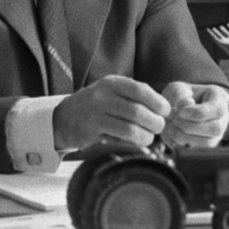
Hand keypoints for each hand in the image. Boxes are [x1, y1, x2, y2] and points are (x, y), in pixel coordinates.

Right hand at [53, 75, 171, 150]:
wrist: (63, 118)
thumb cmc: (96, 104)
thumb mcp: (111, 90)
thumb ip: (135, 95)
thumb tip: (165, 108)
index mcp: (111, 83)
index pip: (140, 90)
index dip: (157, 102)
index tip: (165, 111)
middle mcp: (102, 98)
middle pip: (137, 112)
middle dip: (154, 123)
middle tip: (159, 127)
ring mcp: (95, 117)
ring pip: (129, 130)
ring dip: (145, 137)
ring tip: (148, 138)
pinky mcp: (91, 135)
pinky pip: (118, 141)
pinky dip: (131, 144)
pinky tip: (135, 144)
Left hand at [161, 82, 228, 147]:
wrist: (180, 109)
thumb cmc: (182, 96)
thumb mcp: (178, 88)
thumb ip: (178, 93)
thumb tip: (183, 107)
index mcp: (220, 99)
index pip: (216, 109)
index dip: (196, 113)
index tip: (180, 112)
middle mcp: (222, 119)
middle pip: (215, 129)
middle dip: (190, 127)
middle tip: (174, 121)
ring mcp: (217, 135)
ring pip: (207, 144)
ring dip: (185, 138)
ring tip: (171, 128)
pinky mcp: (207, 147)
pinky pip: (197, 152)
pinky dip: (181, 145)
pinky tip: (172, 136)